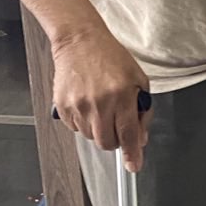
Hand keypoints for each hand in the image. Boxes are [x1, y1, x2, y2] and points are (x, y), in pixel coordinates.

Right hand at [50, 25, 151, 172]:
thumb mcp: (137, 79)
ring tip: (99, 105)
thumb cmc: (110, 56)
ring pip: (91, 137)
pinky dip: (82, 121)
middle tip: (115, 122)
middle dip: (114, 139)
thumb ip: (142, 110)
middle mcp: (100, 102)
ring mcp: (79, 105)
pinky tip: (86, 101)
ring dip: (97, 129)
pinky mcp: (63, 106)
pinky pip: (75, 128)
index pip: (128, 134)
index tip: (134, 165)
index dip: (132, 154)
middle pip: (107, 142)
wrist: (80, 40)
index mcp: (122, 94)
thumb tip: (140, 138)